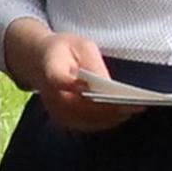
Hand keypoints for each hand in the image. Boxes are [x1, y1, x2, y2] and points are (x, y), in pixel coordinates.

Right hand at [3, 22, 142, 132]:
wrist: (37, 61)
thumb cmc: (64, 50)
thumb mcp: (80, 45)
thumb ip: (93, 63)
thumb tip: (107, 84)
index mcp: (50, 69)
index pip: (60, 80)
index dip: (80, 86)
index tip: (104, 89)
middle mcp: (49, 95)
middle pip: (79, 106)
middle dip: (107, 107)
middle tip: (133, 104)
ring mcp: (54, 110)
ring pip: (85, 120)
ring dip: (109, 117)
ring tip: (133, 109)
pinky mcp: (62, 120)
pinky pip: (86, 125)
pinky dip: (105, 121)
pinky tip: (121, 114)